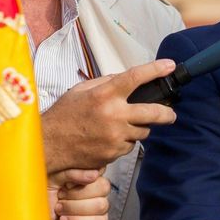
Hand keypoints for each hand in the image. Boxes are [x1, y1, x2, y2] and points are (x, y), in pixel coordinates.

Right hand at [41, 60, 176, 172]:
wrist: (49, 144)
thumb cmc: (63, 116)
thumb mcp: (81, 91)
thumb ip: (105, 83)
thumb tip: (126, 79)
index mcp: (104, 95)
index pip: (135, 77)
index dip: (155, 70)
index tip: (169, 66)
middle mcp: (113, 115)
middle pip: (153, 112)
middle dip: (167, 113)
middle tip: (171, 114)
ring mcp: (115, 137)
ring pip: (143, 132)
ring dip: (139, 128)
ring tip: (124, 125)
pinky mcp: (114, 153)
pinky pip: (129, 146)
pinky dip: (125, 141)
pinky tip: (110, 138)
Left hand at [49, 169, 110, 219]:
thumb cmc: (42, 205)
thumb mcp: (51, 181)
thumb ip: (70, 173)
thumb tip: (93, 174)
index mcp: (84, 179)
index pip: (98, 172)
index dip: (82, 178)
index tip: (65, 185)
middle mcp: (94, 194)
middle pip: (103, 187)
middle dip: (76, 194)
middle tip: (61, 198)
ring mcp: (98, 211)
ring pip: (101, 205)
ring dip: (75, 208)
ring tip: (60, 211)